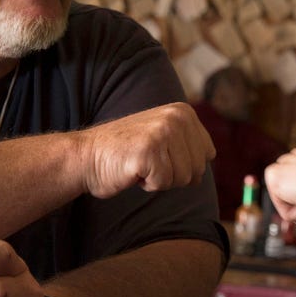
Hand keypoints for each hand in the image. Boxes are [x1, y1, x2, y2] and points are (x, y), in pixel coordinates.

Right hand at [79, 102, 214, 197]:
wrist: (87, 156)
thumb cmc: (125, 153)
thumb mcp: (163, 138)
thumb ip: (186, 144)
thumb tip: (209, 161)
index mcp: (184, 112)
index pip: (207, 154)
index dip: (184, 165)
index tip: (159, 155)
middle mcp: (177, 117)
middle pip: (197, 168)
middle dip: (173, 174)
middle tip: (147, 161)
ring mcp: (163, 131)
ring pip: (183, 178)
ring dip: (160, 179)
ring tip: (140, 164)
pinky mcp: (149, 150)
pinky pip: (163, 183)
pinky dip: (147, 184)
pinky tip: (133, 170)